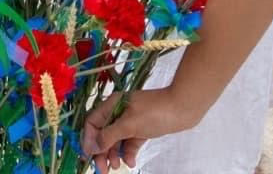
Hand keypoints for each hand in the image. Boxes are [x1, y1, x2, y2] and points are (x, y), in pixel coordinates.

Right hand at [82, 87, 197, 171]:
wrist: (183, 108)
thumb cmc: (155, 112)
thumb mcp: (129, 125)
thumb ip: (109, 136)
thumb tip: (92, 147)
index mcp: (112, 105)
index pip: (92, 123)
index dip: (88, 140)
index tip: (89, 157)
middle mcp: (119, 112)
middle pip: (103, 134)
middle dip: (101, 152)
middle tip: (103, 169)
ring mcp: (131, 121)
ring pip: (116, 140)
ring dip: (114, 154)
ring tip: (116, 167)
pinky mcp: (142, 129)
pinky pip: (130, 143)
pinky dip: (129, 152)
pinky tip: (131, 162)